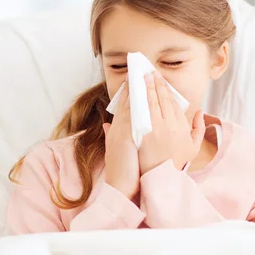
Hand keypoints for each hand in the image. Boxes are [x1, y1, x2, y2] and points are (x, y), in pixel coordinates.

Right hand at [102, 81, 139, 199]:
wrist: (119, 186)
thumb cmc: (119, 170)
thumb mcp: (113, 149)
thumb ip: (111, 134)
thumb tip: (107, 125)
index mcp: (115, 129)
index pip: (124, 105)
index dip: (130, 91)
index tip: (135, 78)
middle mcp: (118, 128)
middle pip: (127, 101)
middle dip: (135, 84)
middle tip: (143, 69)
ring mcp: (122, 131)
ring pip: (131, 104)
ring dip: (139, 89)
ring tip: (145, 74)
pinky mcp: (127, 136)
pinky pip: (134, 114)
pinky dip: (139, 103)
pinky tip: (146, 93)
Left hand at [138, 71, 205, 174]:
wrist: (161, 178)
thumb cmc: (177, 163)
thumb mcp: (194, 147)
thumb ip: (199, 128)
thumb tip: (201, 111)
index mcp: (180, 125)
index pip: (172, 101)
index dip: (166, 89)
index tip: (160, 79)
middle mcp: (168, 124)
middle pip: (161, 98)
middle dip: (155, 84)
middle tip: (150, 72)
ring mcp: (154, 128)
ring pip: (150, 103)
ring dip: (146, 88)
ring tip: (142, 78)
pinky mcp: (142, 134)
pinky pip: (139, 113)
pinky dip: (136, 102)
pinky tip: (133, 94)